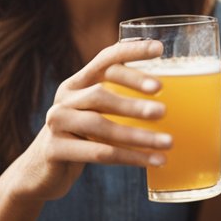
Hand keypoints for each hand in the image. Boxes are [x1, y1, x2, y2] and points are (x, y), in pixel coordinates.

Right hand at [9, 38, 173, 202]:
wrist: (42, 171)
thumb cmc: (83, 137)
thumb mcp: (97, 113)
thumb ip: (121, 100)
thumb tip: (178, 94)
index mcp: (78, 82)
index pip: (105, 59)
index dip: (131, 51)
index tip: (160, 49)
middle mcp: (65, 98)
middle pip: (101, 92)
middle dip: (134, 99)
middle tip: (164, 109)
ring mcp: (56, 123)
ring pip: (101, 126)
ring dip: (138, 135)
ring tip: (169, 142)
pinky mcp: (55, 149)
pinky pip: (98, 153)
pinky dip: (129, 158)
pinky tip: (153, 162)